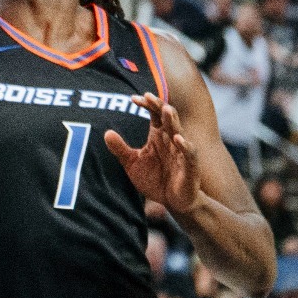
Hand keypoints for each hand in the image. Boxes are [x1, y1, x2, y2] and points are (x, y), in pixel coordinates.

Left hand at [105, 92, 199, 213]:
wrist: (173, 202)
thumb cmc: (154, 179)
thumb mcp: (133, 164)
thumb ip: (121, 149)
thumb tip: (106, 132)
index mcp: (158, 135)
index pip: (154, 114)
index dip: (146, 105)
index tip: (133, 98)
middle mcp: (171, 140)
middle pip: (167, 118)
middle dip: (158, 106)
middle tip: (149, 96)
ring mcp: (182, 152)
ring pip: (179, 132)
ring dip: (173, 121)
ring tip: (166, 109)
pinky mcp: (191, 167)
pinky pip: (189, 154)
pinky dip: (185, 146)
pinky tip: (178, 139)